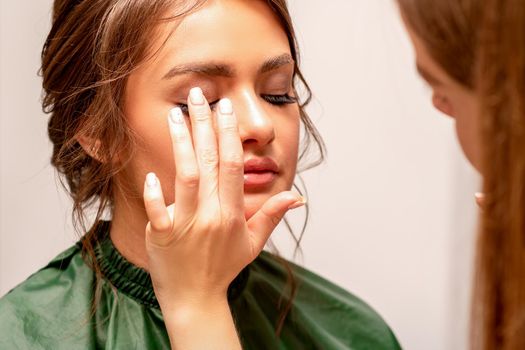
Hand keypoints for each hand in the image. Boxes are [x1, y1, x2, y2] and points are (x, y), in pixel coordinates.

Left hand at [142, 87, 303, 348]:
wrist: (195, 298)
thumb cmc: (223, 268)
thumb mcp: (253, 243)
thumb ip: (272, 215)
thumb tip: (298, 196)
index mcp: (232, 213)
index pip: (233, 166)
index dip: (230, 135)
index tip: (225, 109)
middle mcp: (211, 214)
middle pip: (210, 162)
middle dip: (205, 125)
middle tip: (200, 95)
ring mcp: (186, 224)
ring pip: (185, 177)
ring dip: (181, 143)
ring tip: (177, 114)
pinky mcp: (163, 235)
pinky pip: (158, 211)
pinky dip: (155, 193)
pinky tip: (152, 173)